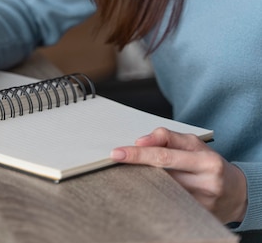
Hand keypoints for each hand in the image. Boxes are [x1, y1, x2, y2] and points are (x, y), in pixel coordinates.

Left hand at [110, 127, 247, 223]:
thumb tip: (141, 141)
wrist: (236, 193)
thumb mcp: (194, 143)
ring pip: (161, 191)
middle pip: (160, 175)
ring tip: (139, 174)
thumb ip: (167, 137)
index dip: (138, 154)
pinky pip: (167, 204)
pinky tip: (150, 190)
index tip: (117, 153)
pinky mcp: (195, 216)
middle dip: (137, 168)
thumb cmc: (209, 164)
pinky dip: (154, 195)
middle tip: (118, 161)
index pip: (164, 156)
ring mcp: (200, 203)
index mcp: (206, 162)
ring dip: (144, 182)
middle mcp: (205, 183)